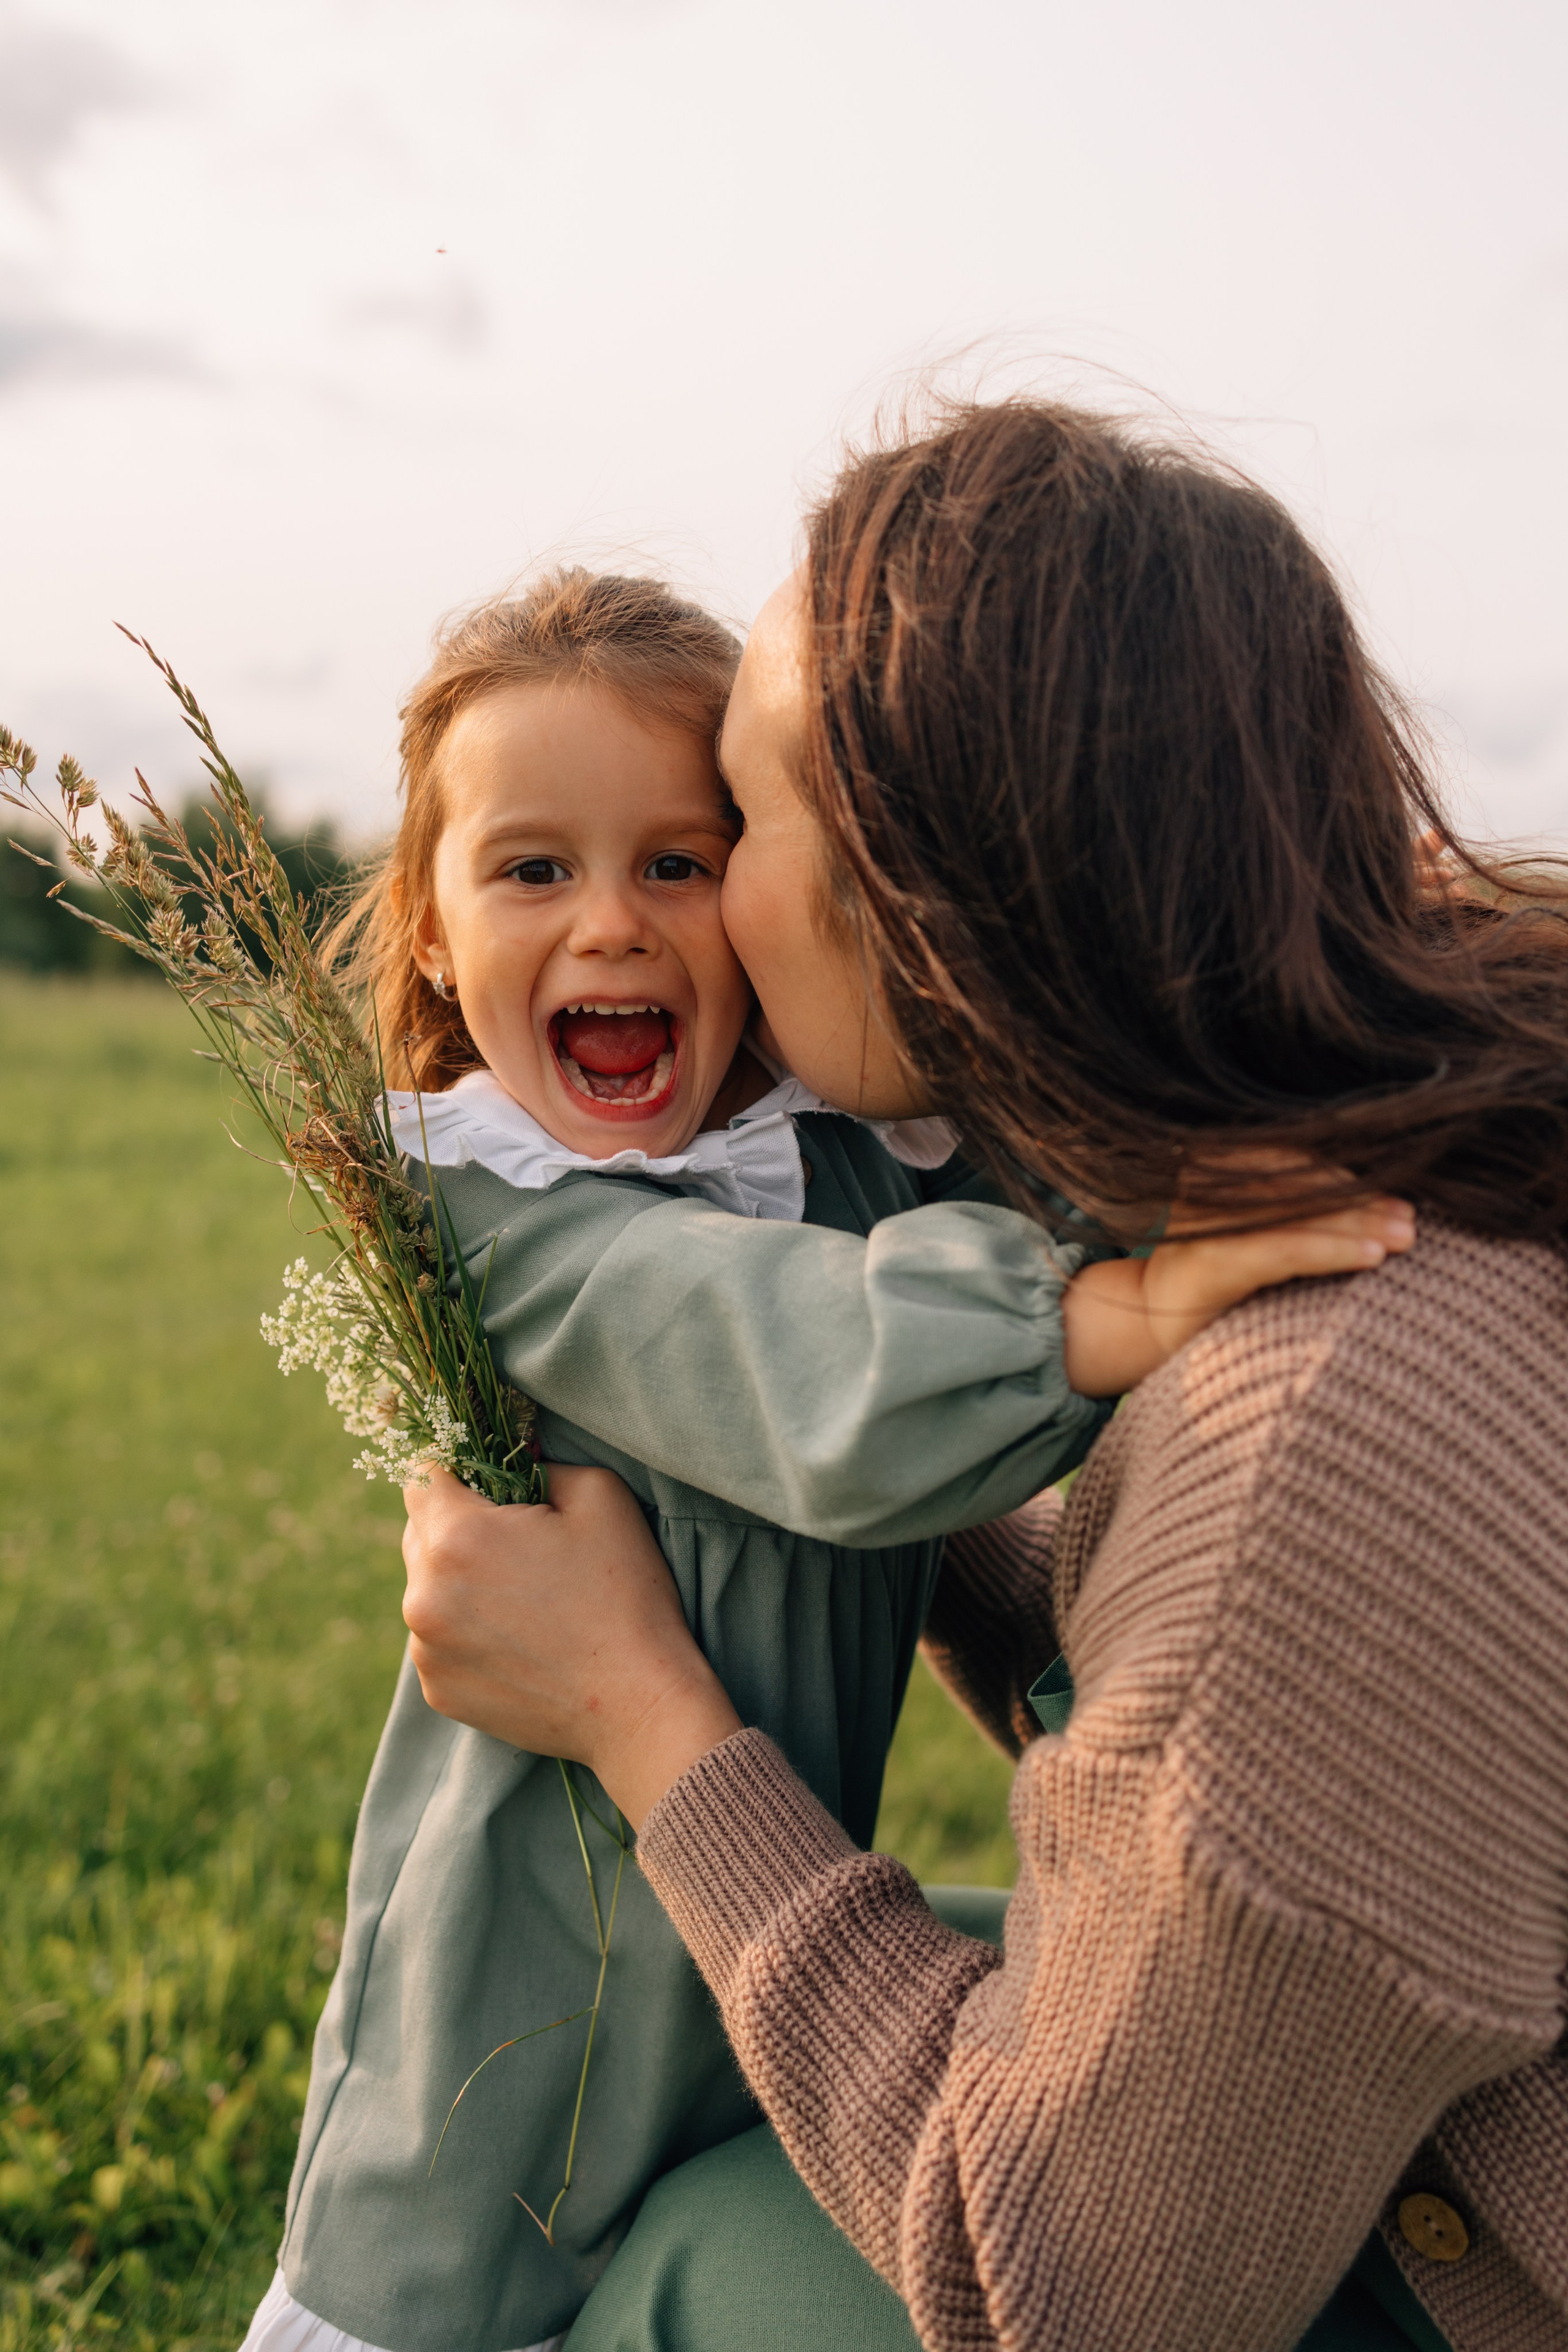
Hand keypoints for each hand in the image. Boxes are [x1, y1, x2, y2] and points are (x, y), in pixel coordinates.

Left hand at [401, 1464, 741, 1826]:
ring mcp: (425, 1650)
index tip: (491, 1484)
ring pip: (426, 1588)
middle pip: (419, 1531)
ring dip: (459, 1582)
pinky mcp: (437, 1691)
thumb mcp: (599, 1495)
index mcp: (457, 1536)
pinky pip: (435, 1640)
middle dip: (458, 1526)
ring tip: (524, 1600)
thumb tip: (512, 1457)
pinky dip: (465, 1632)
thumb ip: (540, 1462)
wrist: (639, 1704)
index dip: (459, 1472)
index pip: (422, 1475)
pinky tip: (518, 1640)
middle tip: (520, 1544)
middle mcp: (423, 1595)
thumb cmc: (625, 1594)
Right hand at [1063, 1174, 1415, 1397]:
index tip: (1391, 1192)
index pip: (1289, 1158)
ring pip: (1298, 1214)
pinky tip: (1372, 1255)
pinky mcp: (1211, 1262)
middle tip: (1410, 1216)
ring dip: (1360, 1224)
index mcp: (1211, 1164)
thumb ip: (1281, 1204)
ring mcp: (1204, 1221)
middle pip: (1298, 1183)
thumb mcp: (1243, 1227)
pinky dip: (1333, 1250)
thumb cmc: (1209, 1279)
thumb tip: (1366, 1191)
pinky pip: (1283, 1250)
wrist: (1143, 1324)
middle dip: (1360, 1200)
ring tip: (1405, 1235)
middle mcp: (1202, 1181)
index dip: (1343, 1175)